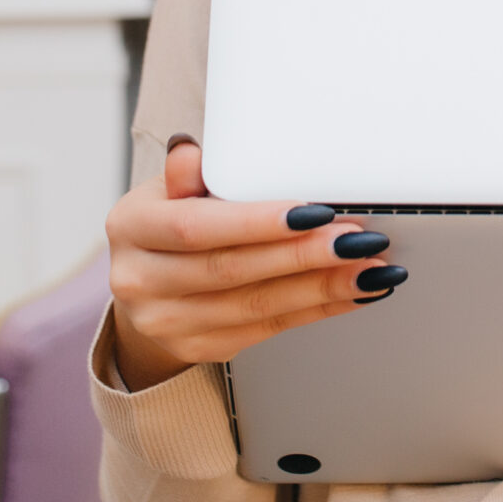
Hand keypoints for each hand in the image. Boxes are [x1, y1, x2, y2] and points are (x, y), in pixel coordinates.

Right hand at [104, 141, 403, 391]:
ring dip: (323, 286)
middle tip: (357, 239)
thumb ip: (187, 174)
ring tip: (371, 267)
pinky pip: (269, 328)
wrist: (147, 285)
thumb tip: (193, 154)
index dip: (257, 222)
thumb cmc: (170, 222)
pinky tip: (354, 292)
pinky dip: (318, 309)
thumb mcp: (170, 187)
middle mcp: (140, 280)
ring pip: (257, 305)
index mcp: (131, 228)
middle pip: (232, 270)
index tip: (313, 211)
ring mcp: (167, 322)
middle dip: (304, 255)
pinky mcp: (200, 348)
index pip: (195, 227)